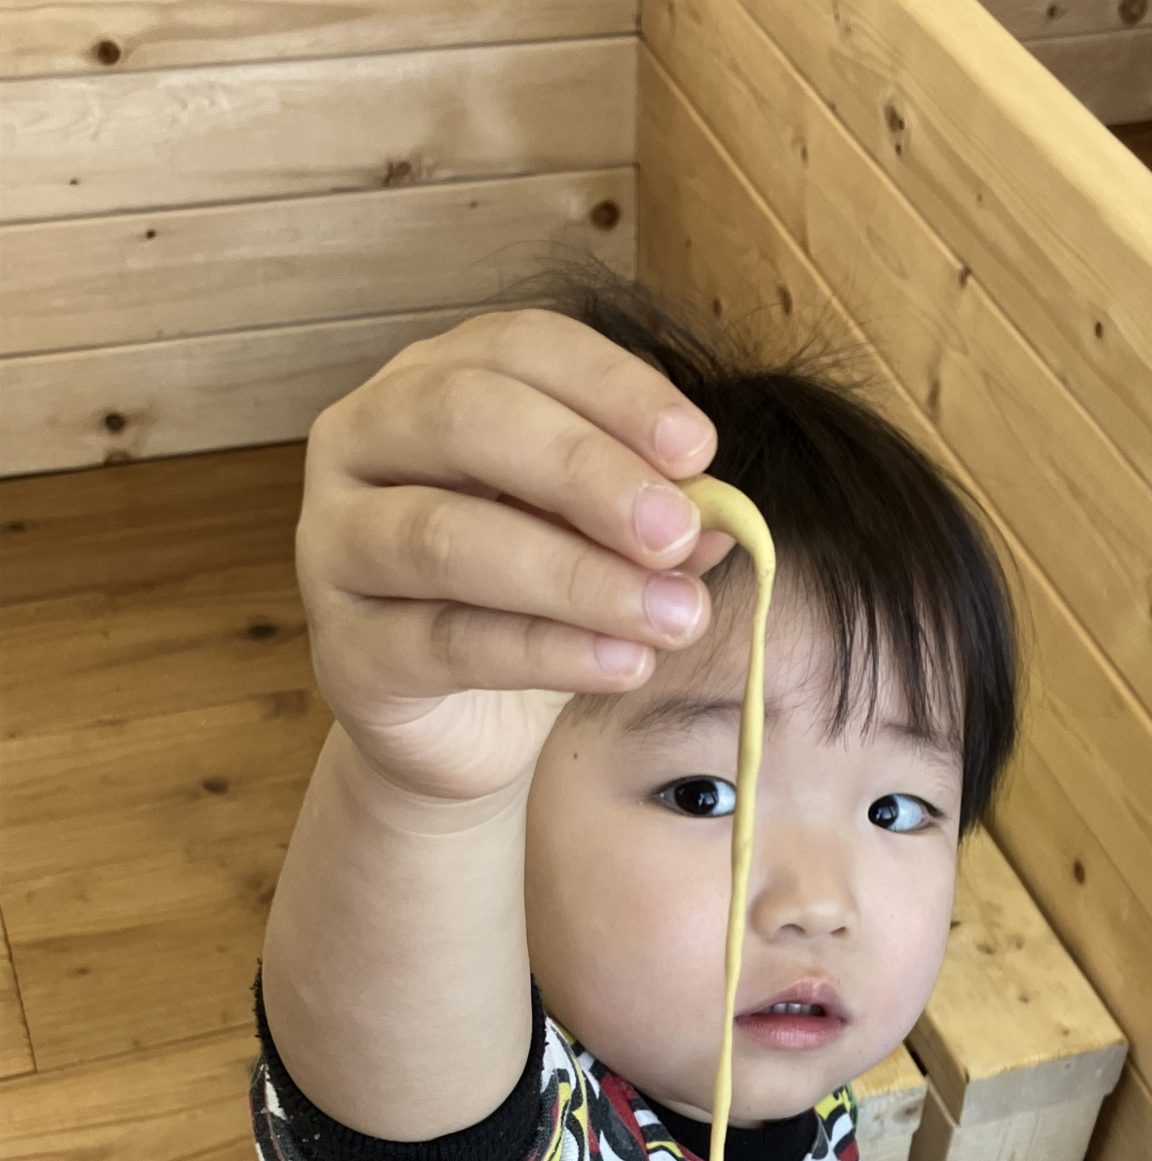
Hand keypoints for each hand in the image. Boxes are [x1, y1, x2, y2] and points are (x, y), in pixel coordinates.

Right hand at [293, 308, 739, 804]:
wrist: (459, 726)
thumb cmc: (525, 600)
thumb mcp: (596, 540)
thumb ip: (645, 514)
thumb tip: (719, 514)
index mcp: (430, 381)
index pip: (518, 347)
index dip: (612, 388)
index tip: (699, 450)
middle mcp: (362, 442)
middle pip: (463, 418)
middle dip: (583, 471)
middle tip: (675, 530)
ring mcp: (336, 545)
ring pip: (445, 538)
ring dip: (575, 576)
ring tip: (673, 615)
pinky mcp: (348, 652)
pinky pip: (447, 642)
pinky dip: (548, 652)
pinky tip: (623, 663)